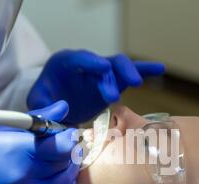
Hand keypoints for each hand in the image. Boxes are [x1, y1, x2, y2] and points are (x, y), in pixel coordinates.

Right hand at [0, 101, 78, 183]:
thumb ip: (34, 120)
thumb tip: (62, 108)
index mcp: (18, 151)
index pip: (62, 144)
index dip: (70, 138)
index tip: (68, 134)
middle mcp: (26, 177)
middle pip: (65, 163)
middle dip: (70, 152)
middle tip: (66, 148)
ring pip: (65, 183)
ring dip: (69, 171)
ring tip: (62, 164)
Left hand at [27, 49, 164, 124]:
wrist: (55, 107)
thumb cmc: (45, 103)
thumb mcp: (38, 106)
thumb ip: (44, 110)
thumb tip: (61, 110)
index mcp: (64, 64)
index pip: (77, 58)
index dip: (90, 62)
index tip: (102, 67)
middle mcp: (86, 64)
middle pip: (103, 62)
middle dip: (110, 75)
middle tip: (114, 95)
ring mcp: (102, 73)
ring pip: (119, 66)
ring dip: (128, 73)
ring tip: (137, 83)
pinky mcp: (113, 82)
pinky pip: (128, 75)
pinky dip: (144, 70)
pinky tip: (160, 69)